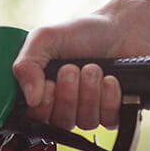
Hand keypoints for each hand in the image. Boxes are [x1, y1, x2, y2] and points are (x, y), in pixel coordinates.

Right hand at [13, 13, 149, 130]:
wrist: (123, 28)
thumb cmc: (84, 33)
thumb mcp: (45, 39)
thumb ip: (26, 64)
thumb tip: (30, 99)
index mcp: (43, 90)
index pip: (35, 117)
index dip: (42, 106)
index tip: (49, 85)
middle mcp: (64, 105)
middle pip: (60, 122)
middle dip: (68, 94)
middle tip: (72, 69)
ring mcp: (89, 110)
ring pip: (84, 121)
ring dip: (90, 92)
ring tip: (94, 68)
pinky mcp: (113, 113)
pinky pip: (107, 119)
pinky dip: (109, 97)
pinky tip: (111, 79)